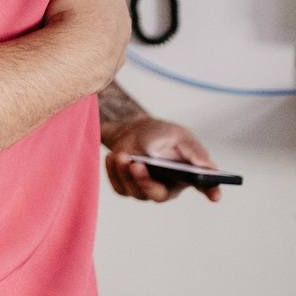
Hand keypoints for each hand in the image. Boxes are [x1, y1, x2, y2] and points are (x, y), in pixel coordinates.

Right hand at [41, 0, 131, 94]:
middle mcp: (121, 19)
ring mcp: (117, 45)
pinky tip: (78, 55)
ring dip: (97, 30)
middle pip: (111, 5)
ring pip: (110, 32)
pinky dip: (93, 54)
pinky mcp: (108, 67)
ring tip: (75, 31)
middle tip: (77, 1)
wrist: (74, 57)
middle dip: (98, 2)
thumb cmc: (72, 13)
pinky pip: (103, 58)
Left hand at [105, 118, 221, 202]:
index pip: (207, 188)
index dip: (212, 192)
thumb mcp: (179, 136)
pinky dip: (113, 173)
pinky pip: (120, 188)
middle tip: (136, 164)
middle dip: (145, 181)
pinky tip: (112, 157)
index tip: (214, 195)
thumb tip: (208, 165)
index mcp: (190, 176)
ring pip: (135, 192)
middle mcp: (170, 188)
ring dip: (125, 174)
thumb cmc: (161, 135)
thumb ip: (193, 150)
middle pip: (159, 195)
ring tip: (120, 155)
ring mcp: (147, 190)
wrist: (135, 130)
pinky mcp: (128, 188)